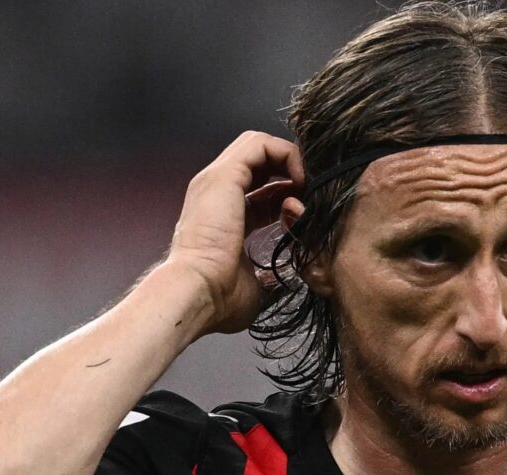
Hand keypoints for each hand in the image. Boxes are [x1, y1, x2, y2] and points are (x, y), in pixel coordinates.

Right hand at [164, 131, 304, 334]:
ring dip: (290, 159)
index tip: (306, 215)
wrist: (195, 293)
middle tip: (310, 194)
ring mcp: (217, 180)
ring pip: (259, 145)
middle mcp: (216, 193)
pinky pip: (261, 145)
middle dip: (290, 170)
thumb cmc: (218, 298)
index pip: (261, 192)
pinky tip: (300, 181)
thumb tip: (286, 280)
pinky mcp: (224, 175)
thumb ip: (271, 277)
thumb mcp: (255, 287)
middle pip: (259, 161)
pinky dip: (287, 155)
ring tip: (306, 186)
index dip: (289, 196)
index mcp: (223, 217)